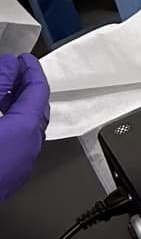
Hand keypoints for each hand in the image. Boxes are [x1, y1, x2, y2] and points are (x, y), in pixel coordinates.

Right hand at [0, 54, 48, 200]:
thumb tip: (11, 66)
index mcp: (25, 130)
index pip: (38, 91)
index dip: (30, 71)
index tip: (23, 59)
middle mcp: (28, 150)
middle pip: (36, 111)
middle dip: (25, 88)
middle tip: (13, 73)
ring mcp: (18, 167)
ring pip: (26, 130)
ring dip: (16, 108)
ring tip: (0, 95)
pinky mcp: (6, 179)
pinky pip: (15, 146)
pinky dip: (9, 127)